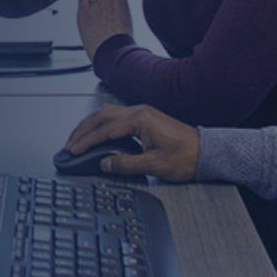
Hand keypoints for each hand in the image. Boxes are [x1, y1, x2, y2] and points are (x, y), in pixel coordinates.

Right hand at [63, 102, 198, 181]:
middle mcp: (139, 112)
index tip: (73, 150)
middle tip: (69, 144)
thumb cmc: (186, 156)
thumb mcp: (155, 164)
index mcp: (140, 119)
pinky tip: (97, 135)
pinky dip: (101, 126)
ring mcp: (142, 113)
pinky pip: (116, 118)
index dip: (86, 141)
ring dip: (90, 126)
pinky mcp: (145, 119)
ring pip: (107, 115)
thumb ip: (126, 164)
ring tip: (78, 139)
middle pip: (101, 116)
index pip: (105, 130)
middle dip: (82, 130)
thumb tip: (105, 163)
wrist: (206, 153)